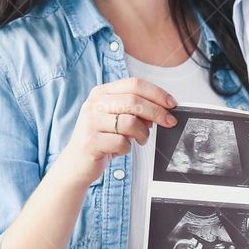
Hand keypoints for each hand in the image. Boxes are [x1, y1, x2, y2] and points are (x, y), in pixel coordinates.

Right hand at [60, 77, 178, 186]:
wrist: (76, 164)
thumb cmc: (101, 139)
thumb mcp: (117, 120)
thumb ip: (135, 111)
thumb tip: (161, 110)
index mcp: (101, 93)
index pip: (134, 84)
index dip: (156, 93)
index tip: (171, 104)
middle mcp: (93, 103)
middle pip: (134, 100)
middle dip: (157, 112)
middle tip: (169, 122)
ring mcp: (89, 122)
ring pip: (130, 122)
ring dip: (142, 134)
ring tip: (140, 140)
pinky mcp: (90, 141)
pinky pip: (121, 142)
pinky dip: (127, 148)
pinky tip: (120, 149)